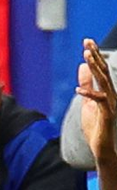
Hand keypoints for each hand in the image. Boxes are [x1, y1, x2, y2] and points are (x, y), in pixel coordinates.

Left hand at [77, 38, 116, 166]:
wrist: (103, 148)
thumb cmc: (97, 126)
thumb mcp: (87, 102)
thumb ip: (86, 85)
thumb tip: (81, 67)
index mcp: (106, 91)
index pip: (100, 69)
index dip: (95, 55)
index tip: (87, 41)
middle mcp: (111, 94)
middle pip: (103, 71)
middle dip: (95, 56)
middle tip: (87, 41)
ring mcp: (111, 104)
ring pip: (103, 82)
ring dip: (94, 68)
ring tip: (86, 56)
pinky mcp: (107, 114)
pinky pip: (99, 102)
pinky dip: (89, 95)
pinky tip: (78, 91)